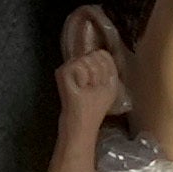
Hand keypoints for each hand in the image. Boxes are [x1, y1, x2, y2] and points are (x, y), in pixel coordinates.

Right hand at [52, 11, 127, 129]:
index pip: (102, 53)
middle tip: (93, 88)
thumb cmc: (97, 105)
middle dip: (100, 73)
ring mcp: (68, 67)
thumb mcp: (111, 83)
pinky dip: (83, 78)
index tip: (102, 83)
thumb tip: (102, 50)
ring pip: (88, 59)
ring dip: (92, 77)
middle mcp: (77, 63)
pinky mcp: (62, 72)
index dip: (106, 68)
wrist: (83, 121)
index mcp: (89, 65)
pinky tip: (80, 88)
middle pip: (96, 54)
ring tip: (86, 89)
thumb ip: (108, 65)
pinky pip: (79, 65)